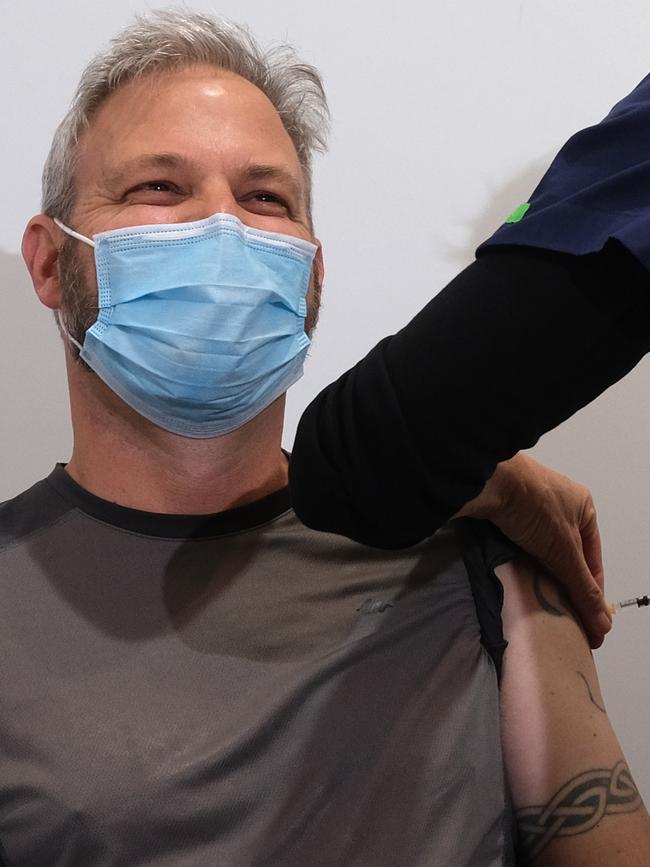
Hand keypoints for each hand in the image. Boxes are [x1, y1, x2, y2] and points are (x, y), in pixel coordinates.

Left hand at [454, 452, 610, 647]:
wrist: (488, 480)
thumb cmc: (535, 508)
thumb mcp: (564, 550)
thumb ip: (583, 588)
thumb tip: (603, 626)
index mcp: (584, 508)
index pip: (593, 559)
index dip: (592, 592)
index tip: (589, 623)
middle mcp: (560, 506)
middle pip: (568, 557)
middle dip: (566, 586)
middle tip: (564, 618)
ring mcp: (532, 508)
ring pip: (543, 553)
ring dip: (542, 577)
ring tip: (541, 606)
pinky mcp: (507, 514)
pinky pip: (521, 546)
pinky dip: (522, 565)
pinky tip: (520, 583)